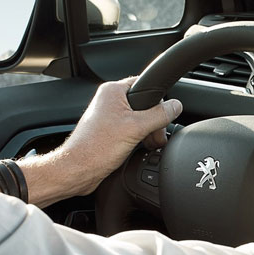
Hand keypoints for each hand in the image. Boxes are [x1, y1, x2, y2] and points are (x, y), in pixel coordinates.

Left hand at [48, 76, 181, 196]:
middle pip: (145, 104)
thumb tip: (176, 106)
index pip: (145, 84)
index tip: (165, 114)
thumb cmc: (95, 148)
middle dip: (155, 122)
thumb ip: (159, 115)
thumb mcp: (136, 128)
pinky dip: (140, 139)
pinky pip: (132, 130)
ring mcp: (109, 117)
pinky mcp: (110, 132)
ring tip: (149, 144)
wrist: (78, 170)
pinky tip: (141, 148)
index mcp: (113, 91)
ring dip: (149, 132)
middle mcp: (109, 101)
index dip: (158, 100)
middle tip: (157, 135)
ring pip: (140, 119)